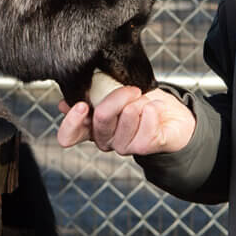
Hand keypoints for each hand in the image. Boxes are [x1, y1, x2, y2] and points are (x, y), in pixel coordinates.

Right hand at [56, 86, 195, 155]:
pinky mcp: (145, 147)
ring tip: (145, 99)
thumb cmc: (140, 99)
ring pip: (125, 121)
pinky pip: (146, 130)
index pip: (68, 136)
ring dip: (138, 102)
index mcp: (91, 125)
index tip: (82, 105)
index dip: (71, 123)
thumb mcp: (113, 89)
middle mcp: (105, 138)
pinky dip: (152, 111)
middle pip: (101, 119)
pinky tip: (156, 107)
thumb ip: (91, 93)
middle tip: (131, 89)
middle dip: (117, 97)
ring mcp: (124, 146)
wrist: (171, 113)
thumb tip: (64, 102)